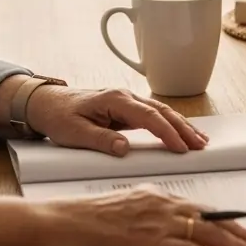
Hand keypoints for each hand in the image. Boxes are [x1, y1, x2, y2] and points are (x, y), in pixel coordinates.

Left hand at [26, 86, 207, 156]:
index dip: (167, 132)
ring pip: (162, 112)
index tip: (180, 147)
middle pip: (162, 111)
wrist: (45, 103)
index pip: (148, 116)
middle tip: (200, 145)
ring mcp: (128, 101)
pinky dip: (172, 124)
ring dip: (182, 125)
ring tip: (200, 140)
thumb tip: (125, 148)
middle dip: (183, 128)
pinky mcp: (127, 109)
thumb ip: (100, 140)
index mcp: (115, 99)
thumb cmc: (58, 116)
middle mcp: (126, 96)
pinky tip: (183, 132)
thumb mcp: (73, 133)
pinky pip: (155, 115)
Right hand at [41, 184, 245, 245]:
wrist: (61, 225)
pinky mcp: (152, 245)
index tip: (242, 227)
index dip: (225, 220)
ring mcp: (159, 225)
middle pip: (213, 219)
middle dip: (240, 233)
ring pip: (209, 234)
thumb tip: (161, 235)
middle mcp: (163, 206)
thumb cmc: (82, 222)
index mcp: (155, 197)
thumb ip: (146, 219)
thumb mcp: (123, 212)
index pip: (200, 208)